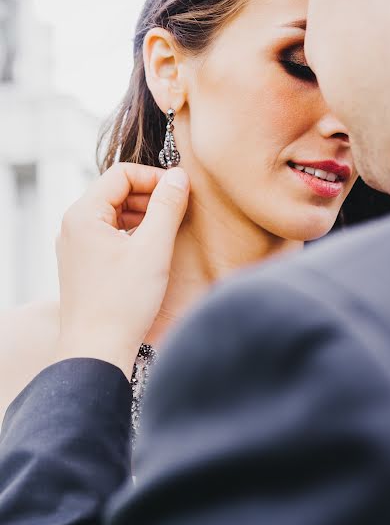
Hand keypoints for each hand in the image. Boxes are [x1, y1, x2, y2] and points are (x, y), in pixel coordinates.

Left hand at [55, 163, 189, 379]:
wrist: (97, 349)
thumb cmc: (122, 302)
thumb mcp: (153, 248)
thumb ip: (167, 206)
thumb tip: (179, 176)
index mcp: (83, 214)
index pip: (121, 174)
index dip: (154, 178)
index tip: (179, 191)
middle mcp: (74, 225)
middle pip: (116, 192)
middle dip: (150, 196)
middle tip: (178, 210)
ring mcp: (76, 245)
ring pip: (114, 213)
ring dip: (143, 215)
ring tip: (168, 230)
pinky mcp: (83, 263)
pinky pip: (109, 234)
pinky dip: (132, 233)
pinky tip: (151, 248)